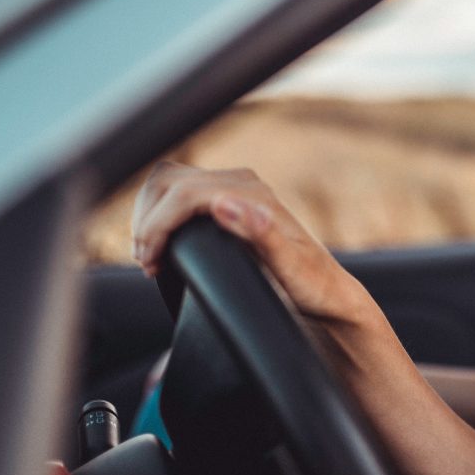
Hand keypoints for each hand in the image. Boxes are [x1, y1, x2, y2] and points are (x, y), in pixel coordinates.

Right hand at [130, 161, 345, 318]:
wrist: (328, 292)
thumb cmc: (312, 285)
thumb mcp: (291, 267)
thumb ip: (261, 235)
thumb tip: (223, 204)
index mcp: (254, 194)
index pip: (183, 192)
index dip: (157, 224)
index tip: (150, 259)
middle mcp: (243, 184)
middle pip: (169, 182)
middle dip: (147, 220)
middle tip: (147, 261)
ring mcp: (233, 190)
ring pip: (168, 184)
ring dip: (148, 216)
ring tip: (149, 256)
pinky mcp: (226, 201)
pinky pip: (177, 195)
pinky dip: (158, 217)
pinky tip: (160, 246)